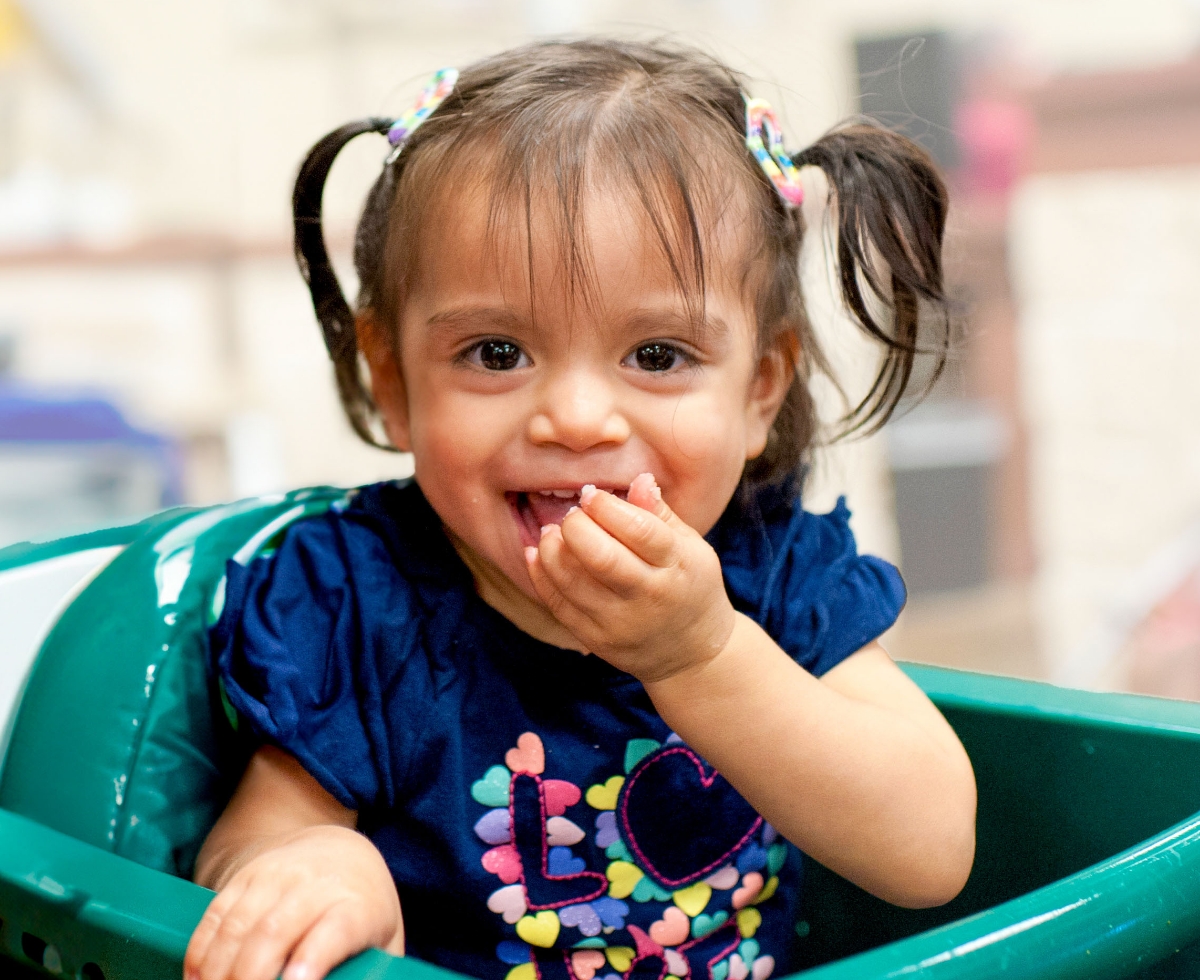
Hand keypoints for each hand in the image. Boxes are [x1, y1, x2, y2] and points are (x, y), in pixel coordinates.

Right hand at [184, 824, 402, 979]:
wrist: (340, 850)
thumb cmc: (363, 910)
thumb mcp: (385, 939)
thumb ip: (373, 972)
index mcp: (357, 905)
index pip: (336, 929)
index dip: (313, 958)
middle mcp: (316, 884)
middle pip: (276, 932)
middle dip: (251, 978)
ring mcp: (277, 876)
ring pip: (239, 927)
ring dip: (219, 971)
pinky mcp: (246, 876)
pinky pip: (216, 915)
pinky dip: (201, 951)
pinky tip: (196, 979)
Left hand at [524, 474, 735, 683]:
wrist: (691, 652)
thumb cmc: (690, 586)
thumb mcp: (691, 547)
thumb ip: (661, 515)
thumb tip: (638, 480)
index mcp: (678, 566)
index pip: (639, 531)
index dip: (607, 508)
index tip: (591, 494)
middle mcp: (650, 597)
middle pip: (602, 558)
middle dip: (577, 527)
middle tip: (573, 514)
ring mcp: (621, 623)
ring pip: (573, 582)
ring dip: (552, 549)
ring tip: (552, 531)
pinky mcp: (596, 640)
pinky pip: (558, 605)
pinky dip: (541, 575)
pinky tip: (538, 553)